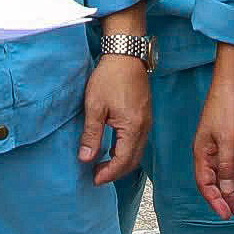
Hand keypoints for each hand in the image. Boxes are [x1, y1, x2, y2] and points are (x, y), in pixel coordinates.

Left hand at [80, 55, 150, 184]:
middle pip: (133, 160)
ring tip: (102, 164)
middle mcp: (144, 127)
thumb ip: (91, 135)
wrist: (126, 54)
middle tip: (96, 175)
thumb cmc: (110, 77)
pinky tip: (112, 148)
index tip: (94, 179)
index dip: (108, 173)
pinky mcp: (145, 115)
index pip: (122, 161)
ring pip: (137, 151)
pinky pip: (138, 141)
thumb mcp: (94, 107)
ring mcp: (147, 121)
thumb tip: (86, 159)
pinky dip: (126, 150)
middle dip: (115, 172)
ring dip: (121, 161)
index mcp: (133, 127)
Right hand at [193, 57, 233, 219]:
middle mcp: (209, 149)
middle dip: (228, 200)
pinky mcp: (232, 135)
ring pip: (227, 172)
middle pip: (216, 181)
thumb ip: (225, 166)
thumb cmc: (230, 104)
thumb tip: (223, 191)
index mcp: (203, 151)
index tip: (226, 216)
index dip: (215, 201)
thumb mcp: (228, 140)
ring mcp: (220, 142)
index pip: (205, 184)